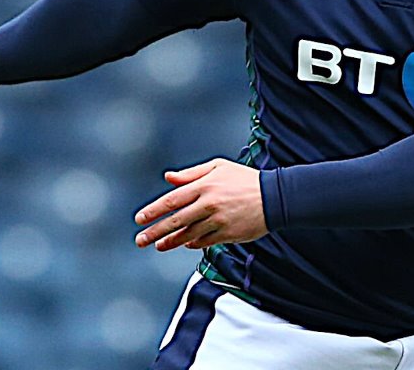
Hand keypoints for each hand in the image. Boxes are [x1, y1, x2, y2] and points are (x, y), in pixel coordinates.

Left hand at [134, 158, 266, 251]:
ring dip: (170, 241)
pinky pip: (204, 242)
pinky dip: (192, 243)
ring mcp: (218, 221)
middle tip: (140, 239)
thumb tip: (168, 177)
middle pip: (175, 220)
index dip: (153, 211)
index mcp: (204, 185)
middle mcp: (209, 204)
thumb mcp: (218, 168)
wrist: (275, 197)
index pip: (172, 200)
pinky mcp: (228, 234)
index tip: (139, 219)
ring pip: (188, 235)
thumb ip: (191, 174)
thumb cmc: (244, 179)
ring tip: (158, 245)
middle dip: (155, 231)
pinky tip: (183, 244)